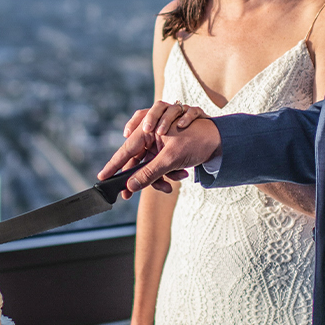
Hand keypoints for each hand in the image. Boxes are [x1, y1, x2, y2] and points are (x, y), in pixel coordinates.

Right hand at [99, 101, 219, 196]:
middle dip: (141, 178)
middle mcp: (152, 134)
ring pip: (150, 166)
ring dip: (160, 177)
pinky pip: (161, 166)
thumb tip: (131, 185)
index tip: (102, 177)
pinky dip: (168, 174)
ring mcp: (160, 143)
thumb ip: (149, 173)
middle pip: (138, 161)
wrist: (222, 140)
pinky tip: (182, 175)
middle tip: (128, 195)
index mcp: (149, 129)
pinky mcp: (168, 150)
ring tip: (175, 183)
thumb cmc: (197, 141)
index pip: (127, 150)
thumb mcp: (171, 159)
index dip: (114, 165)